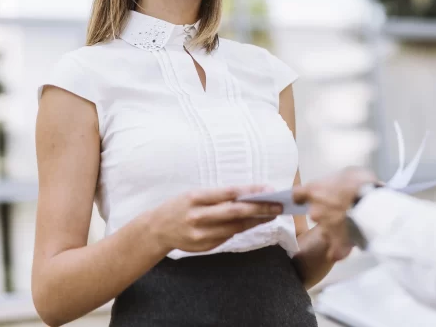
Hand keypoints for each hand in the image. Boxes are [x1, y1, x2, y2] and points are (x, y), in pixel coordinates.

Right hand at [148, 186, 282, 254]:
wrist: (156, 230)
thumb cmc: (179, 206)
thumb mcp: (194, 195)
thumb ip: (218, 196)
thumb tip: (249, 194)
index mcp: (195, 198)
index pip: (229, 193)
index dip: (251, 191)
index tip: (269, 189)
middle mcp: (198, 216)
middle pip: (235, 212)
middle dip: (260, 208)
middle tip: (279, 205)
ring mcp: (201, 234)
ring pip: (235, 227)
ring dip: (256, 220)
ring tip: (272, 213)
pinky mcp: (204, 246)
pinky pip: (228, 236)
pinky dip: (243, 228)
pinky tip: (255, 223)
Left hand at [293, 168, 377, 261]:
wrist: (374, 205)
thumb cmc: (361, 184)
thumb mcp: (348, 172)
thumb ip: (339, 181)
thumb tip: (343, 185)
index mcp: (314, 191)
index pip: (297, 195)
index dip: (304, 196)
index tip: (310, 196)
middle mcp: (314, 211)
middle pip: (315, 212)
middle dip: (327, 211)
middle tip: (343, 207)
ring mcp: (325, 229)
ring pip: (326, 230)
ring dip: (336, 227)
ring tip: (352, 223)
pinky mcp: (336, 243)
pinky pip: (334, 251)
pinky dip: (339, 249)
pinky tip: (348, 246)